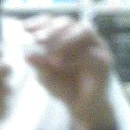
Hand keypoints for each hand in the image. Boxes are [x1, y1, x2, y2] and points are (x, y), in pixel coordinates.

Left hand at [23, 15, 114, 129]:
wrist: (83, 107)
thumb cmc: (64, 87)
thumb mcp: (46, 77)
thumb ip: (39, 66)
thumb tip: (26, 54)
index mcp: (67, 37)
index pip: (54, 22)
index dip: (40, 22)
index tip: (24, 28)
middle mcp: (83, 38)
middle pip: (69, 22)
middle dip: (51, 30)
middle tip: (37, 40)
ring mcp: (96, 47)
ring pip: (84, 31)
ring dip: (65, 41)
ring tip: (50, 56)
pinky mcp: (104, 62)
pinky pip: (92, 53)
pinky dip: (74, 58)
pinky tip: (60, 65)